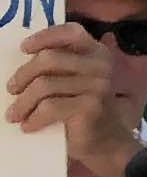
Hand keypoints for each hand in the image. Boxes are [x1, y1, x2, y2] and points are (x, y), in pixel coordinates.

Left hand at [8, 23, 143, 176]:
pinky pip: (50, 107)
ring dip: (22, 103)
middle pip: (49, 59)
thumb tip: (22, 60)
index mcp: (97, 53)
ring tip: (14, 114)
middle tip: (11, 90)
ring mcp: (98, 86)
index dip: (45, 37)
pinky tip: (28, 125)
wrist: (105, 143)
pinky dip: (33, 118)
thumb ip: (59, 67)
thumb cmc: (82, 111)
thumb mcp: (72, 82)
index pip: (71, 32)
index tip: (24, 49)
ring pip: (44, 85)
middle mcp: (101, 65)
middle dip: (23, 75)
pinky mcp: (91, 106)